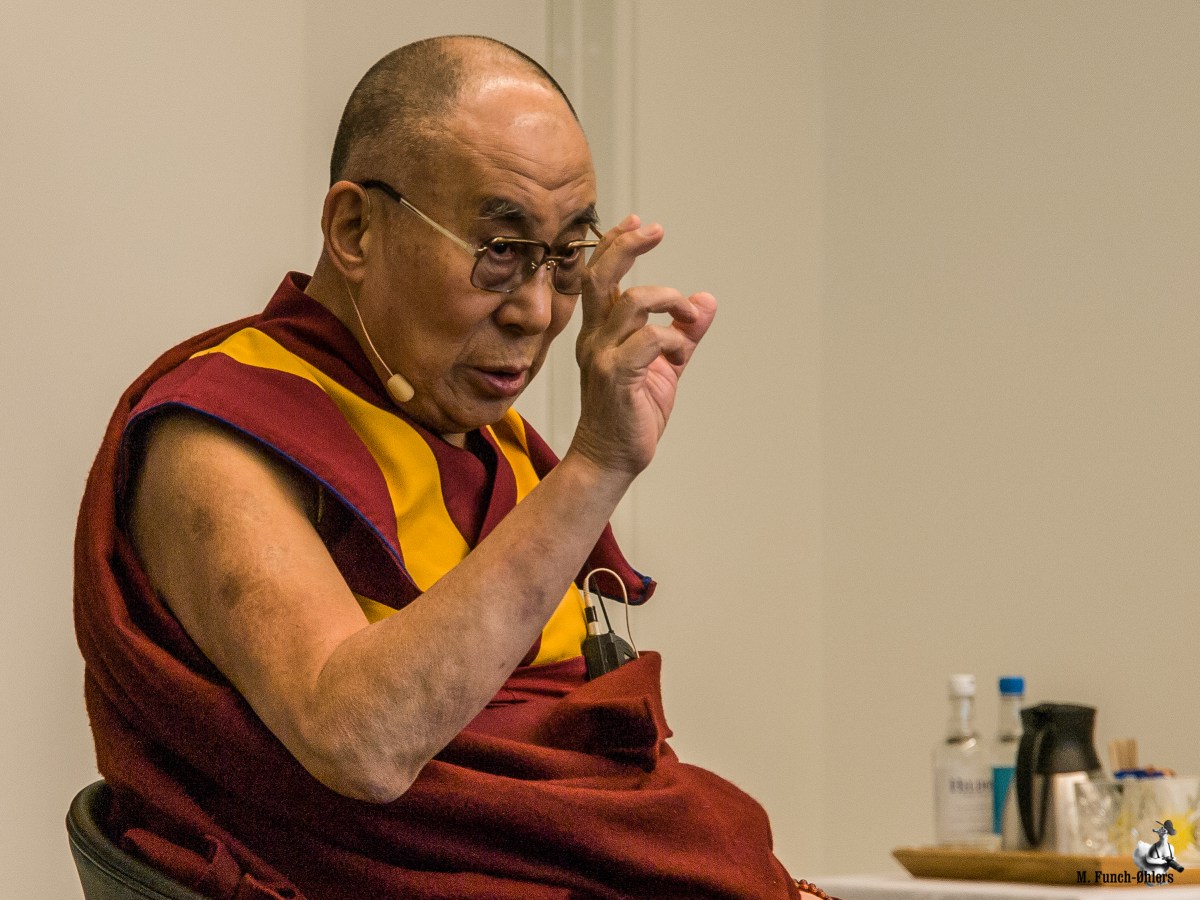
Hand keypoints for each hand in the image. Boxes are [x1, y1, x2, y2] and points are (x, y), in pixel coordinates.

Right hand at [569, 214, 716, 477]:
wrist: (610, 460)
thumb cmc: (631, 413)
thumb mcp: (665, 366)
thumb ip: (684, 333)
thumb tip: (706, 301)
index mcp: (600, 332)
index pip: (600, 276)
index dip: (616, 244)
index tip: (638, 221)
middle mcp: (594, 339)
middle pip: (601, 277)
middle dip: (628, 246)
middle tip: (656, 229)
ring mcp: (602, 357)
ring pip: (632, 303)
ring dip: (670, 301)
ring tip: (687, 318)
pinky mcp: (616, 378)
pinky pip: (648, 341)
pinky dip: (673, 340)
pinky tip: (679, 356)